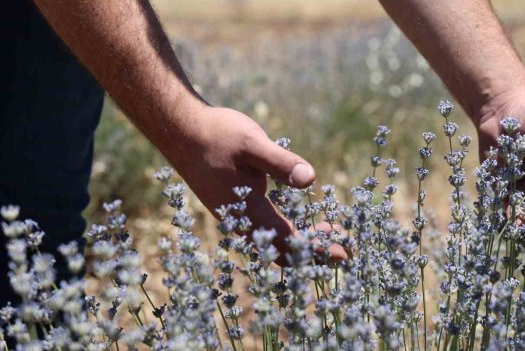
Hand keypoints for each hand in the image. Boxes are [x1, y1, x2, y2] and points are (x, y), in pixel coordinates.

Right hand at [168, 106, 348, 264]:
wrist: (179, 130)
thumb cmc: (216, 134)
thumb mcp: (252, 143)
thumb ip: (281, 163)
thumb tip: (311, 178)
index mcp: (248, 211)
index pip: (289, 242)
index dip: (318, 249)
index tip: (344, 252)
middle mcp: (241, 222)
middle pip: (282, 250)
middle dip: (314, 251)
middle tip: (344, 247)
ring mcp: (236, 217)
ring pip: (272, 243)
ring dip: (301, 242)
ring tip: (327, 231)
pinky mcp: (234, 208)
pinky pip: (264, 231)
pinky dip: (287, 232)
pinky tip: (300, 219)